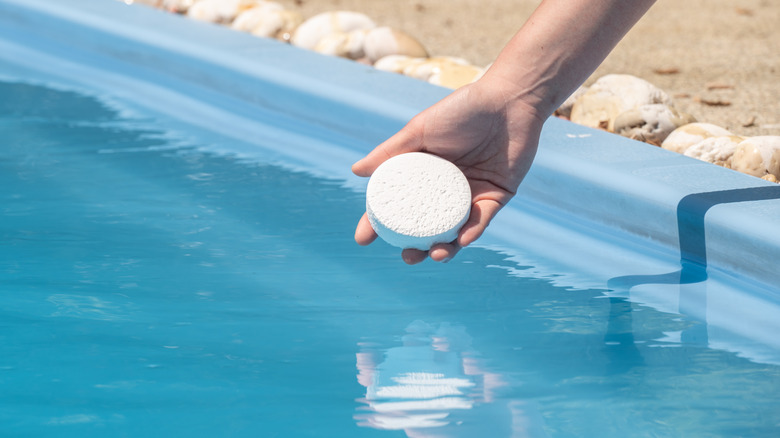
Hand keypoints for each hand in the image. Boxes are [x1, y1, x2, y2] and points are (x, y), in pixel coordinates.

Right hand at [352, 77, 545, 263]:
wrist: (508, 100)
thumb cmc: (463, 109)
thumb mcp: (421, 129)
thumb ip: (390, 151)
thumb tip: (356, 172)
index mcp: (424, 174)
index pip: (398, 204)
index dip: (379, 224)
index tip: (363, 239)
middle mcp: (445, 189)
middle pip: (426, 226)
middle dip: (416, 248)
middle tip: (408, 256)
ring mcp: (471, 194)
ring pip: (455, 231)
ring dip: (445, 248)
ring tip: (436, 254)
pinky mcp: (497, 197)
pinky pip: (483, 220)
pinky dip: (473, 232)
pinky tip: (463, 240)